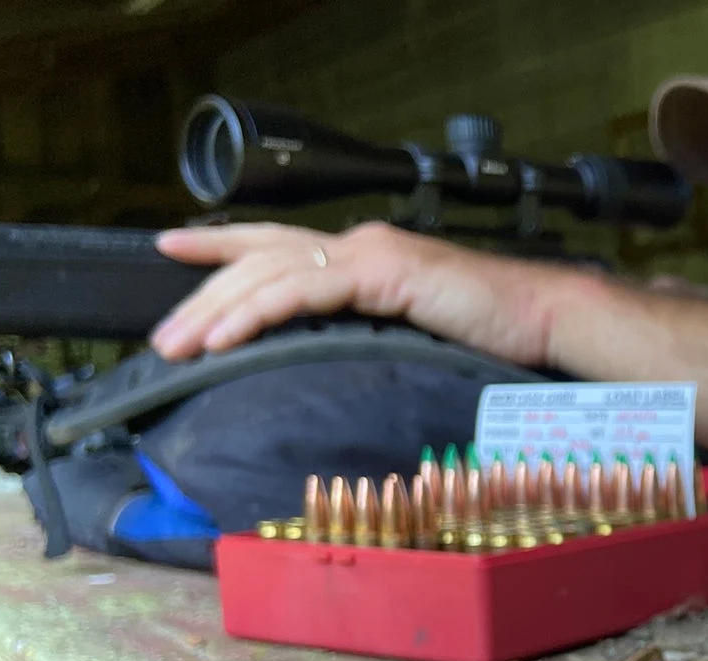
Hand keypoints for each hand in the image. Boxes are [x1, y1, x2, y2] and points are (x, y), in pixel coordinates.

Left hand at [149, 221, 573, 365]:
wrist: (544, 320)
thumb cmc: (495, 335)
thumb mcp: (415, 337)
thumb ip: (371, 339)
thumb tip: (325, 371)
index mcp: (367, 256)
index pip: (278, 244)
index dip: (220, 242)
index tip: (171, 245)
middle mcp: (362, 244)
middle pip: (260, 260)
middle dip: (203, 295)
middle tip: (163, 335)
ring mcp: (371, 253)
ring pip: (269, 273)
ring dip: (216, 311)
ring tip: (179, 344)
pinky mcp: (382, 271)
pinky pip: (301, 290)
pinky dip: (255, 315)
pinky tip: (225, 339)